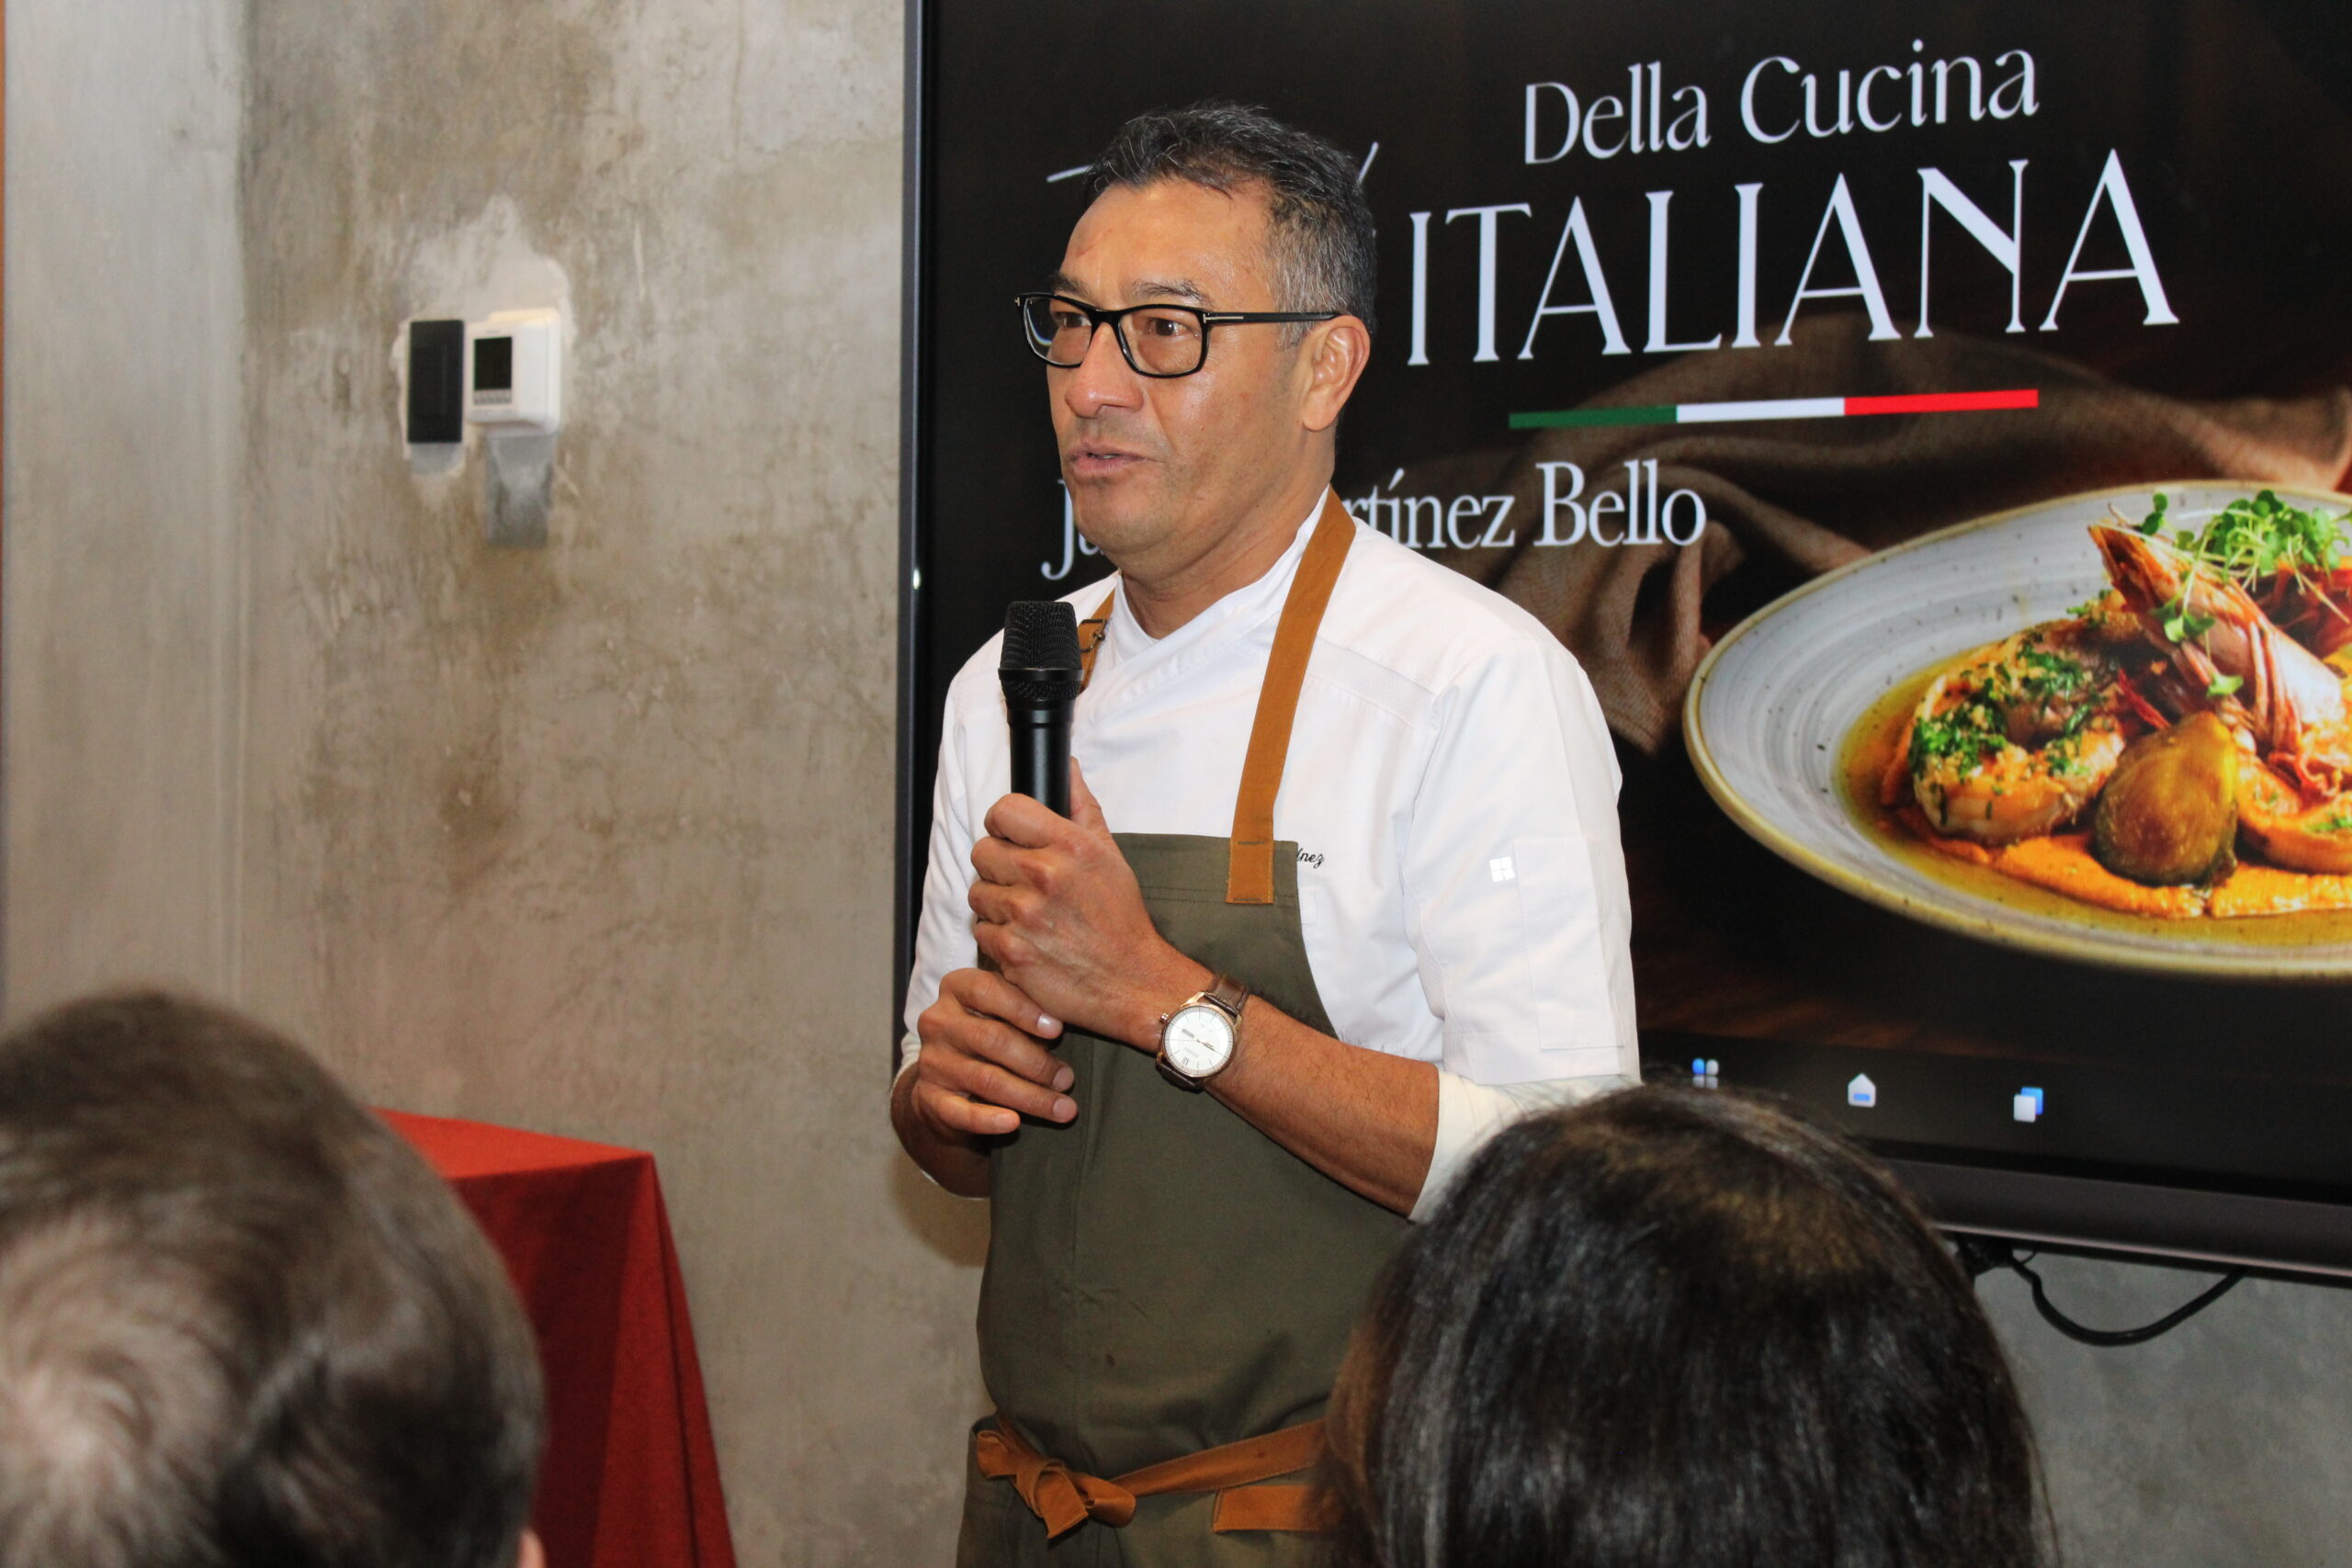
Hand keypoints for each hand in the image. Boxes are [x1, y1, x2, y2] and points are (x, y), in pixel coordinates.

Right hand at [908, 967, 1073, 1139]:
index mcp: (957, 988)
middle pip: (991, 1038)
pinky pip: (960, 1112)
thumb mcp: (1007, 1014)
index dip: (1024, 1010)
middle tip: (1067, 1079)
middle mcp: (938, 1021)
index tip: (1058, 1029)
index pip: (987, 990)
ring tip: (1063, 1108)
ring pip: (985, 1078)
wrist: (951, 1083)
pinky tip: (1013, 1123)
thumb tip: (1069, 1020)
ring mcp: (931, 1060)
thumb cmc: (995, 1037)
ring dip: (1030, 1096)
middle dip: (1036, 1062)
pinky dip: (989, 1119)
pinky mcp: (929, 1097)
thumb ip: (1029, 1009)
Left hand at [968, 761, 1206, 1047]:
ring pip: (977, 892)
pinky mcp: (1010, 951)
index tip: (1011, 837)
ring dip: (996, 903)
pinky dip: (999, 937)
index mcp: (1069, 846)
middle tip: (1024, 883)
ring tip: (1028, 915)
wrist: (1132, 982)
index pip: (1004, 810)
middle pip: (982, 851)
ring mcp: (1024, 915)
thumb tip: (1066, 769)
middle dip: (999, 866)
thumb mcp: (1110, 854)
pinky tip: (1027, 940)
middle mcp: (1044, 875)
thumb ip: (1081, 807)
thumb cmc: (1121, 918)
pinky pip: (980, 930)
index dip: (1003, 823)